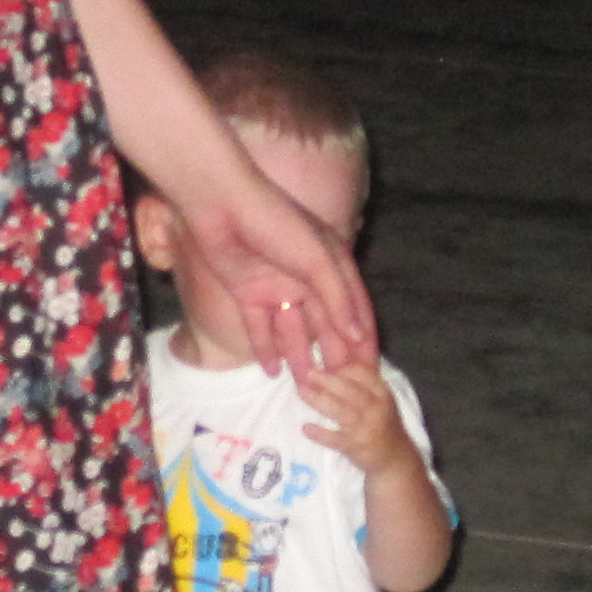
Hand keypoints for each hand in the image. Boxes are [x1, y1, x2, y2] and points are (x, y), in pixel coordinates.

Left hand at [162, 174, 372, 381]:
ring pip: (292, 331)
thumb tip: (357, 336)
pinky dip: (265, 349)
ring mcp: (278, 286)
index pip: (354, 307)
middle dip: (333, 353)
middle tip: (341, 386)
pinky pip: (259, 328)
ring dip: (300, 357)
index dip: (363, 338)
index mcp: (332, 263)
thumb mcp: (316, 259)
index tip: (370, 368)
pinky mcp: (248, 293)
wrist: (221, 203)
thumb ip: (337, 298)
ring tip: (306, 387)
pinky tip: (272, 372)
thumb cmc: (276, 221)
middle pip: (325, 323)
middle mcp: (307, 277)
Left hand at [296, 361, 415, 480]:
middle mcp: (376, 408)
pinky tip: (306, 428)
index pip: (362, 374)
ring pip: (340, 411)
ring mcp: (366, 428)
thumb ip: (363, 386)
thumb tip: (333, 370)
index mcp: (382, 393)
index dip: (342, 369)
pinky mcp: (356, 446)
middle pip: (348, 390)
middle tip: (308, 374)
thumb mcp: (381, 402)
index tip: (326, 368)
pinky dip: (319, 433)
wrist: (395, 458)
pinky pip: (334, 438)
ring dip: (318, 400)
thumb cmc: (382, 425)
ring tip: (302, 392)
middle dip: (326, 380)